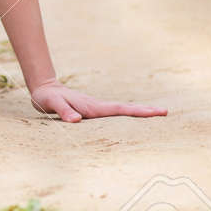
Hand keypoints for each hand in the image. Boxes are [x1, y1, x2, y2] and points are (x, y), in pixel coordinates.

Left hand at [29, 79, 167, 122]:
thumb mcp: (52, 104)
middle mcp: (98, 107)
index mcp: (93, 107)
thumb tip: (77, 120)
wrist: (44, 89)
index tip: (155, 112)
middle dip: (146, 111)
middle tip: (166, 112)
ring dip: (139, 112)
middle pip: (126, 109)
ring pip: (122, 111)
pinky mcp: (94, 112)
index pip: (119, 109)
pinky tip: (134, 120)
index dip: (137, 111)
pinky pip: (114, 115)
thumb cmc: (48, 98)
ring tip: (157, 114)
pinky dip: (128, 116)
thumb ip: (63, 111)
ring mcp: (97, 109)